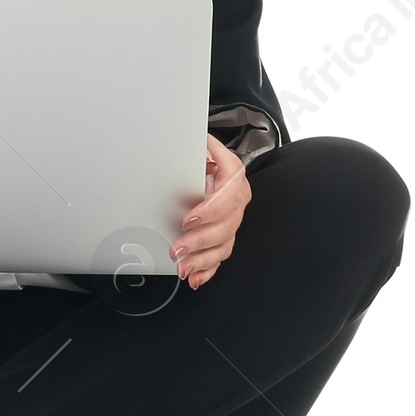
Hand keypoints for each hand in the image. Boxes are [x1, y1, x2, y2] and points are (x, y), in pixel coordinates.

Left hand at [171, 134, 250, 289]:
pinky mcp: (224, 235)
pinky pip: (220, 257)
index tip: (189, 219)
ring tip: (183, 268)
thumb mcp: (201, 143)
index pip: (227, 198)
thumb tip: (191, 138)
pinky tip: (196, 278)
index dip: (209, 211)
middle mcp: (237, 201)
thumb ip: (199, 145)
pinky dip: (208, 270)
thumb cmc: (205, 154)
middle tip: (177, 248)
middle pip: (224, 227)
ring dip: (203, 260)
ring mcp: (232, 220)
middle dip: (199, 241)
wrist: (216, 163)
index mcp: (234, 177)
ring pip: (223, 245)